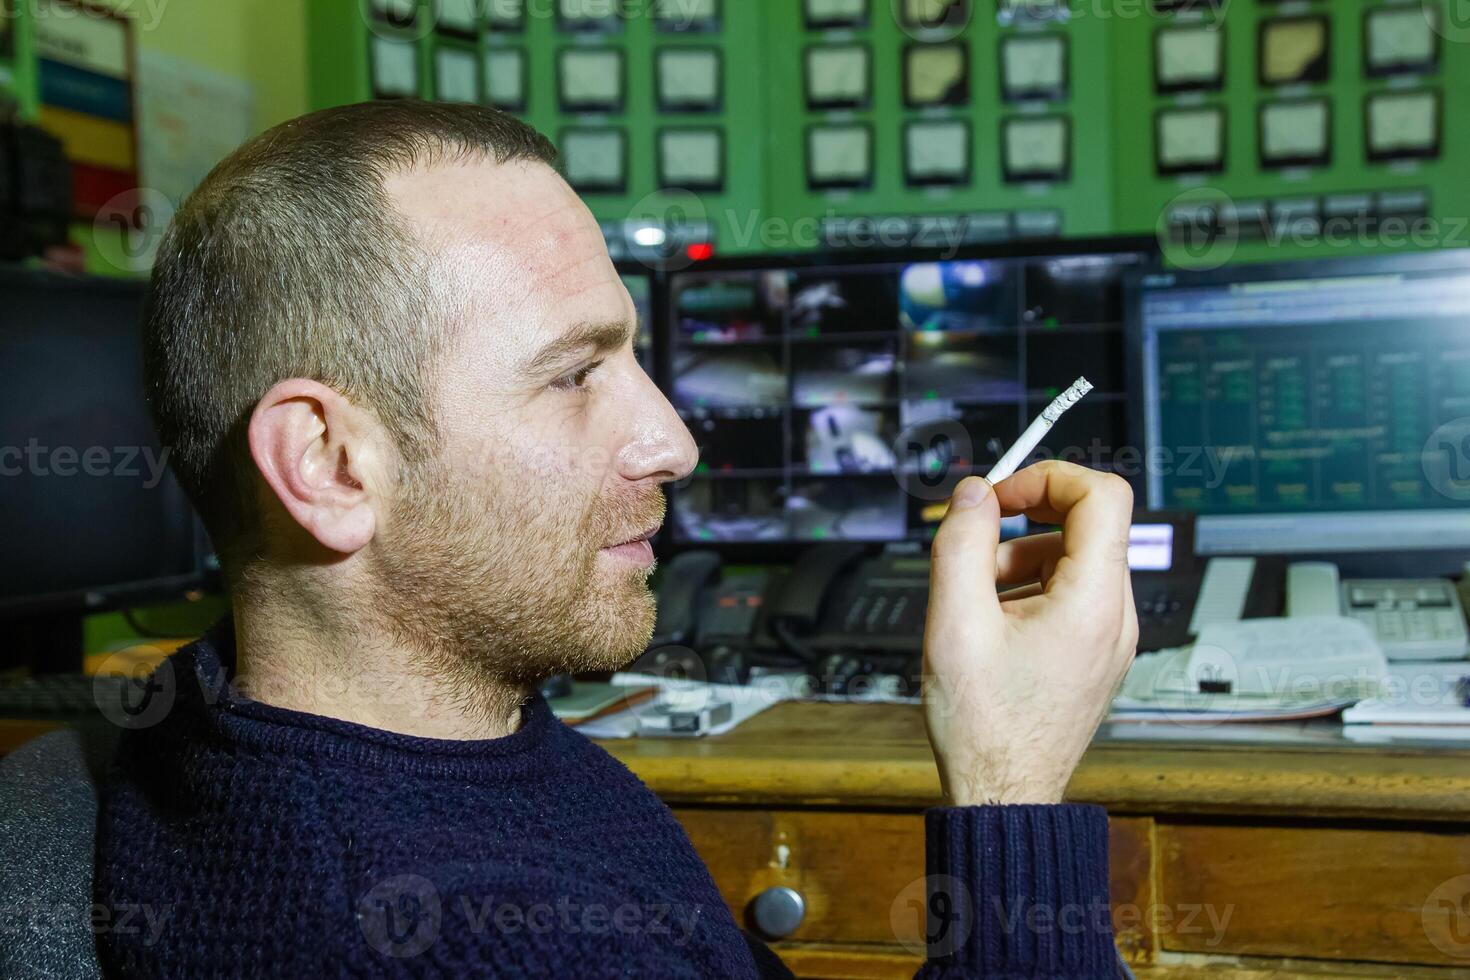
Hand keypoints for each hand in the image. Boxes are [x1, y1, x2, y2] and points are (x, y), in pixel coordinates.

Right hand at [922, 461, 1138, 806]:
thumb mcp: (954, 623)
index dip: (1047, 477)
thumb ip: (960, 544)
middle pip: (1084, 526)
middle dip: (1022, 526)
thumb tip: (972, 494)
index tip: (999, 497)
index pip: (1101, 494)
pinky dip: (1029, 593)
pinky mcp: (1096, 655)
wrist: (1003, 797)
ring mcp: (1111, 639)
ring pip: (1073, 562)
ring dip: (1019, 562)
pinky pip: (1070, 596)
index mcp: (1094, 602)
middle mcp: (1116, 617)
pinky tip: (991, 629)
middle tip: (973, 550)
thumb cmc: (984, 728)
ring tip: (974, 603)